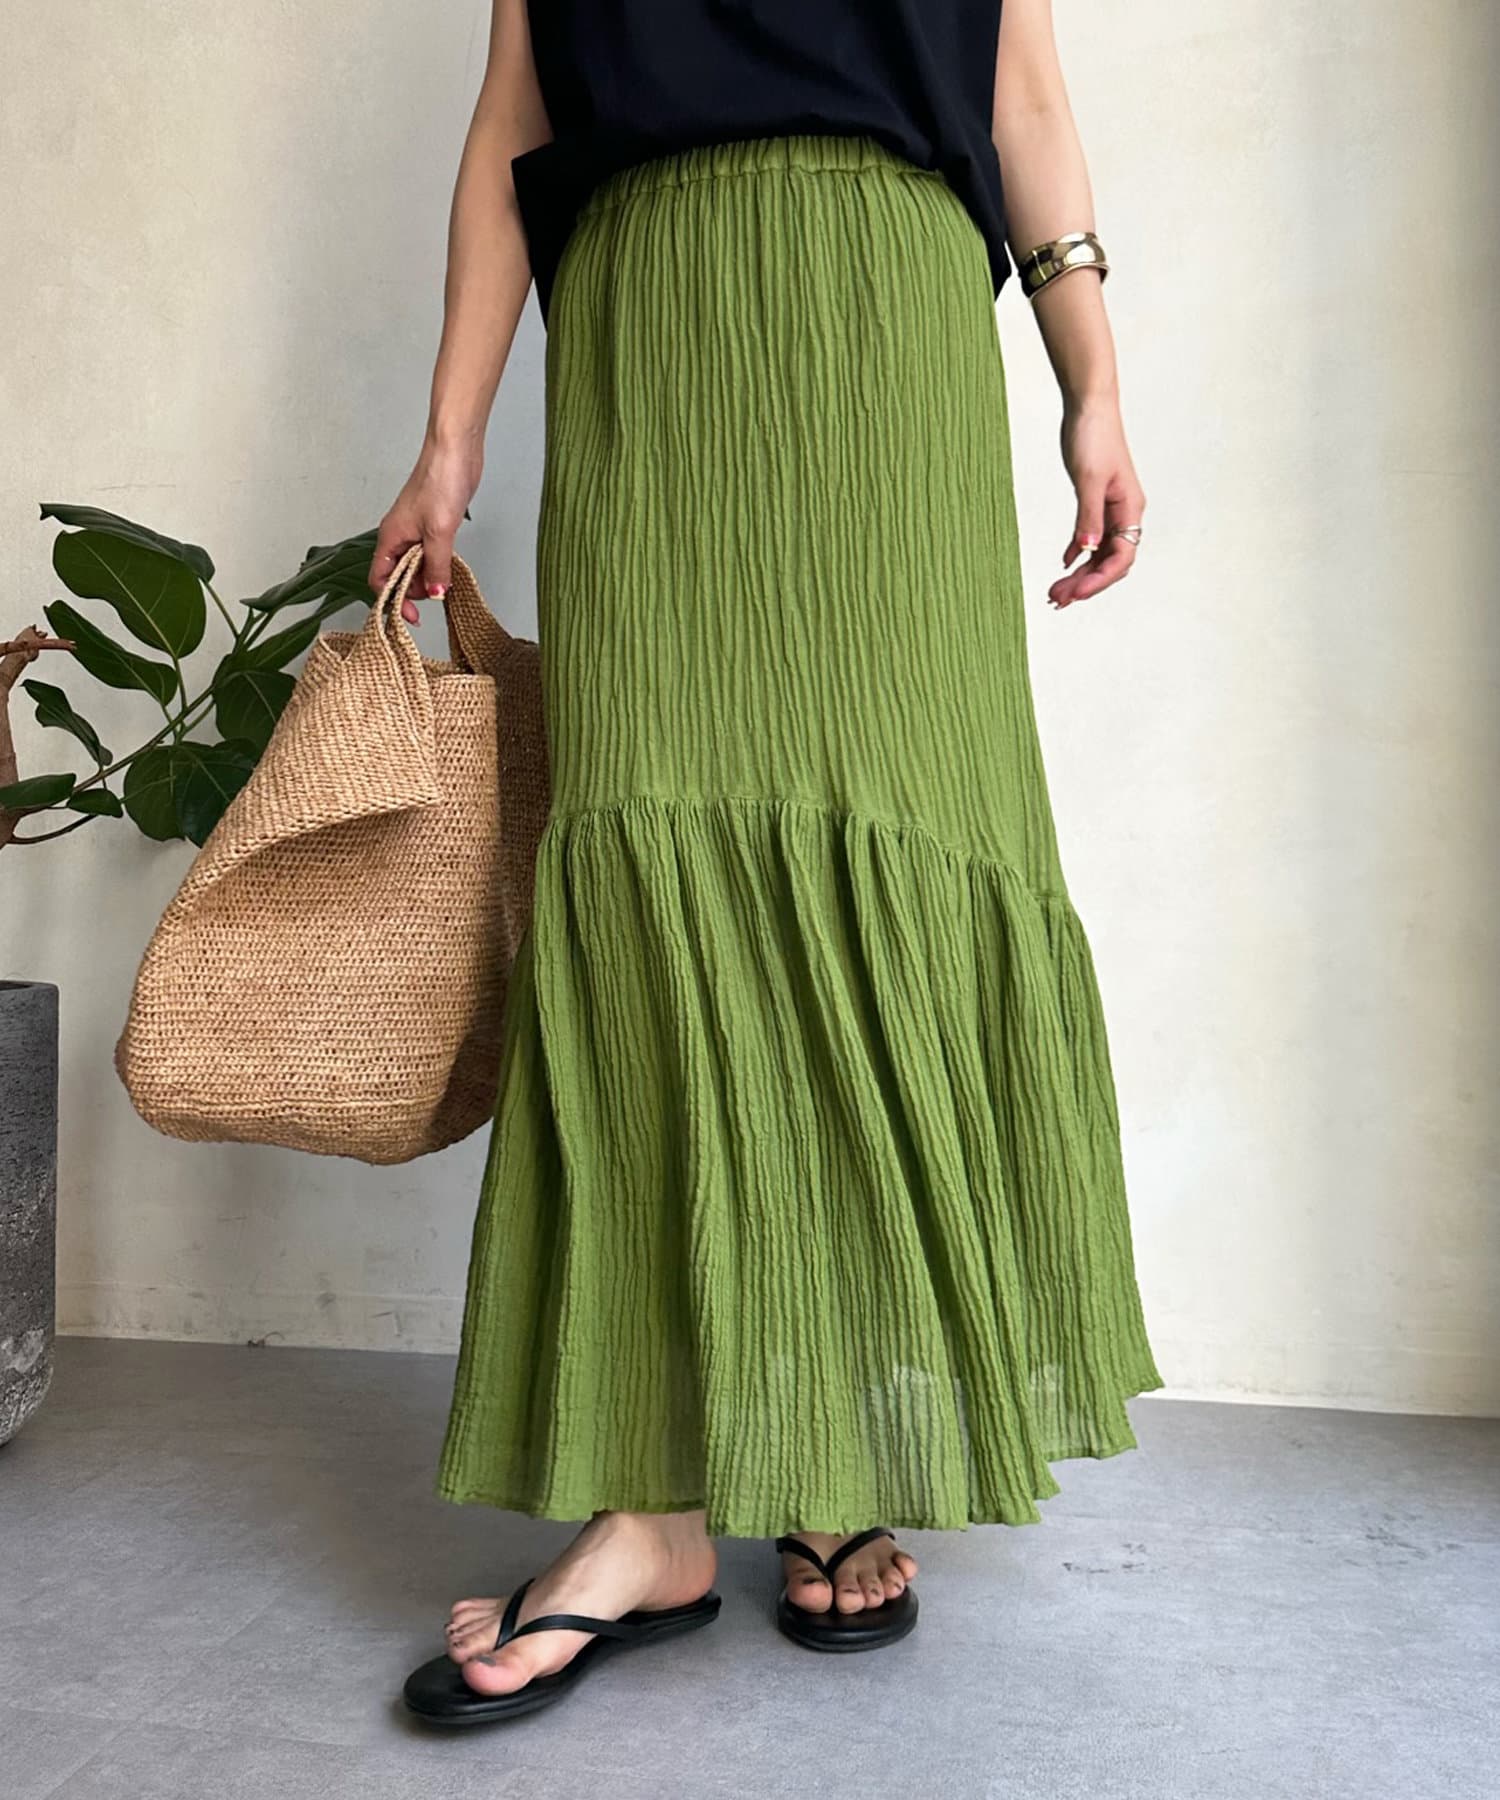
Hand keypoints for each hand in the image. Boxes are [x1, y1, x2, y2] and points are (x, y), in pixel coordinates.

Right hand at [368, 436, 483, 622]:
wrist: (456, 451)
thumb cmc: (440, 481)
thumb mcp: (440, 532)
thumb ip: (437, 567)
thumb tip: (436, 594)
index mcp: (390, 537)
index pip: (380, 579)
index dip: (394, 600)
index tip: (412, 614)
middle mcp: (399, 535)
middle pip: (399, 576)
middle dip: (416, 589)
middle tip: (438, 594)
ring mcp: (415, 530)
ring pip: (416, 565)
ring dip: (430, 577)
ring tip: (447, 579)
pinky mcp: (432, 524)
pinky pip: (430, 553)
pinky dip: (439, 563)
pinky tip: (451, 565)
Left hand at [1049, 397, 1145, 609]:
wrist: (1089, 406)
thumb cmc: (1092, 436)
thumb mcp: (1088, 479)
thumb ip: (1088, 516)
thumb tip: (1085, 551)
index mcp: (1129, 509)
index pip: (1120, 558)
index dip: (1097, 579)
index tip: (1073, 593)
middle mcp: (1125, 513)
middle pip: (1110, 561)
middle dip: (1085, 584)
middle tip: (1056, 600)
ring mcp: (1112, 508)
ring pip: (1099, 552)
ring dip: (1079, 573)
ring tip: (1055, 590)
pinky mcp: (1097, 501)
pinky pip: (1090, 536)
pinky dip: (1077, 552)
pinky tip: (1063, 565)